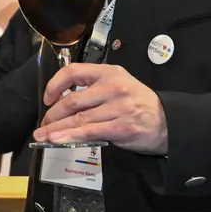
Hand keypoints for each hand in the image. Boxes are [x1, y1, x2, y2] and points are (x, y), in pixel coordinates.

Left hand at [31, 63, 166, 153]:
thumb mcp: (118, 85)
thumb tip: (62, 102)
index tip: (48, 98)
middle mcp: (112, 87)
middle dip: (53, 114)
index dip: (55, 84)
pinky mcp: (120, 127)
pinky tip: (57, 140)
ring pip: (78, 118)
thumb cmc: (138, 103)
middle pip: (72, 100)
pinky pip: (89, 132)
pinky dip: (69, 136)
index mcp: (109, 73)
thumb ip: (94, 89)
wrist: (168, 121)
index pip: (74, 71)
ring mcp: (117, 107)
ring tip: (42, 135)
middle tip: (44, 123)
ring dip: (56, 128)